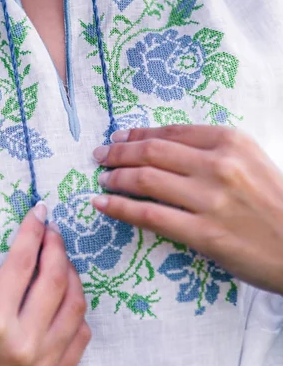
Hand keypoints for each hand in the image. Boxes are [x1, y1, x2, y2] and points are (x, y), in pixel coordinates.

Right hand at [0, 205, 89, 365]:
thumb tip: (28, 258)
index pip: (23, 261)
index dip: (33, 230)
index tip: (40, 212)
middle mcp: (24, 343)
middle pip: (57, 280)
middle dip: (57, 248)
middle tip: (53, 234)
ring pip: (77, 307)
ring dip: (72, 278)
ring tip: (62, 265)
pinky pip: (80, 338)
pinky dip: (75, 314)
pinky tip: (64, 303)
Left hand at [91, 125, 282, 293]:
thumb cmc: (275, 202)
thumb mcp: (249, 161)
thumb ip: (210, 151)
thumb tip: (161, 148)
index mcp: (230, 141)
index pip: (170, 132)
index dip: (137, 134)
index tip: (118, 138)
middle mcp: (218, 164)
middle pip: (152, 151)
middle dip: (118, 152)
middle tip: (100, 156)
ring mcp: (210, 199)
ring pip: (145, 180)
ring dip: (115, 177)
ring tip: (102, 179)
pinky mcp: (203, 233)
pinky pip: (149, 215)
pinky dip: (119, 208)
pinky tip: (102, 204)